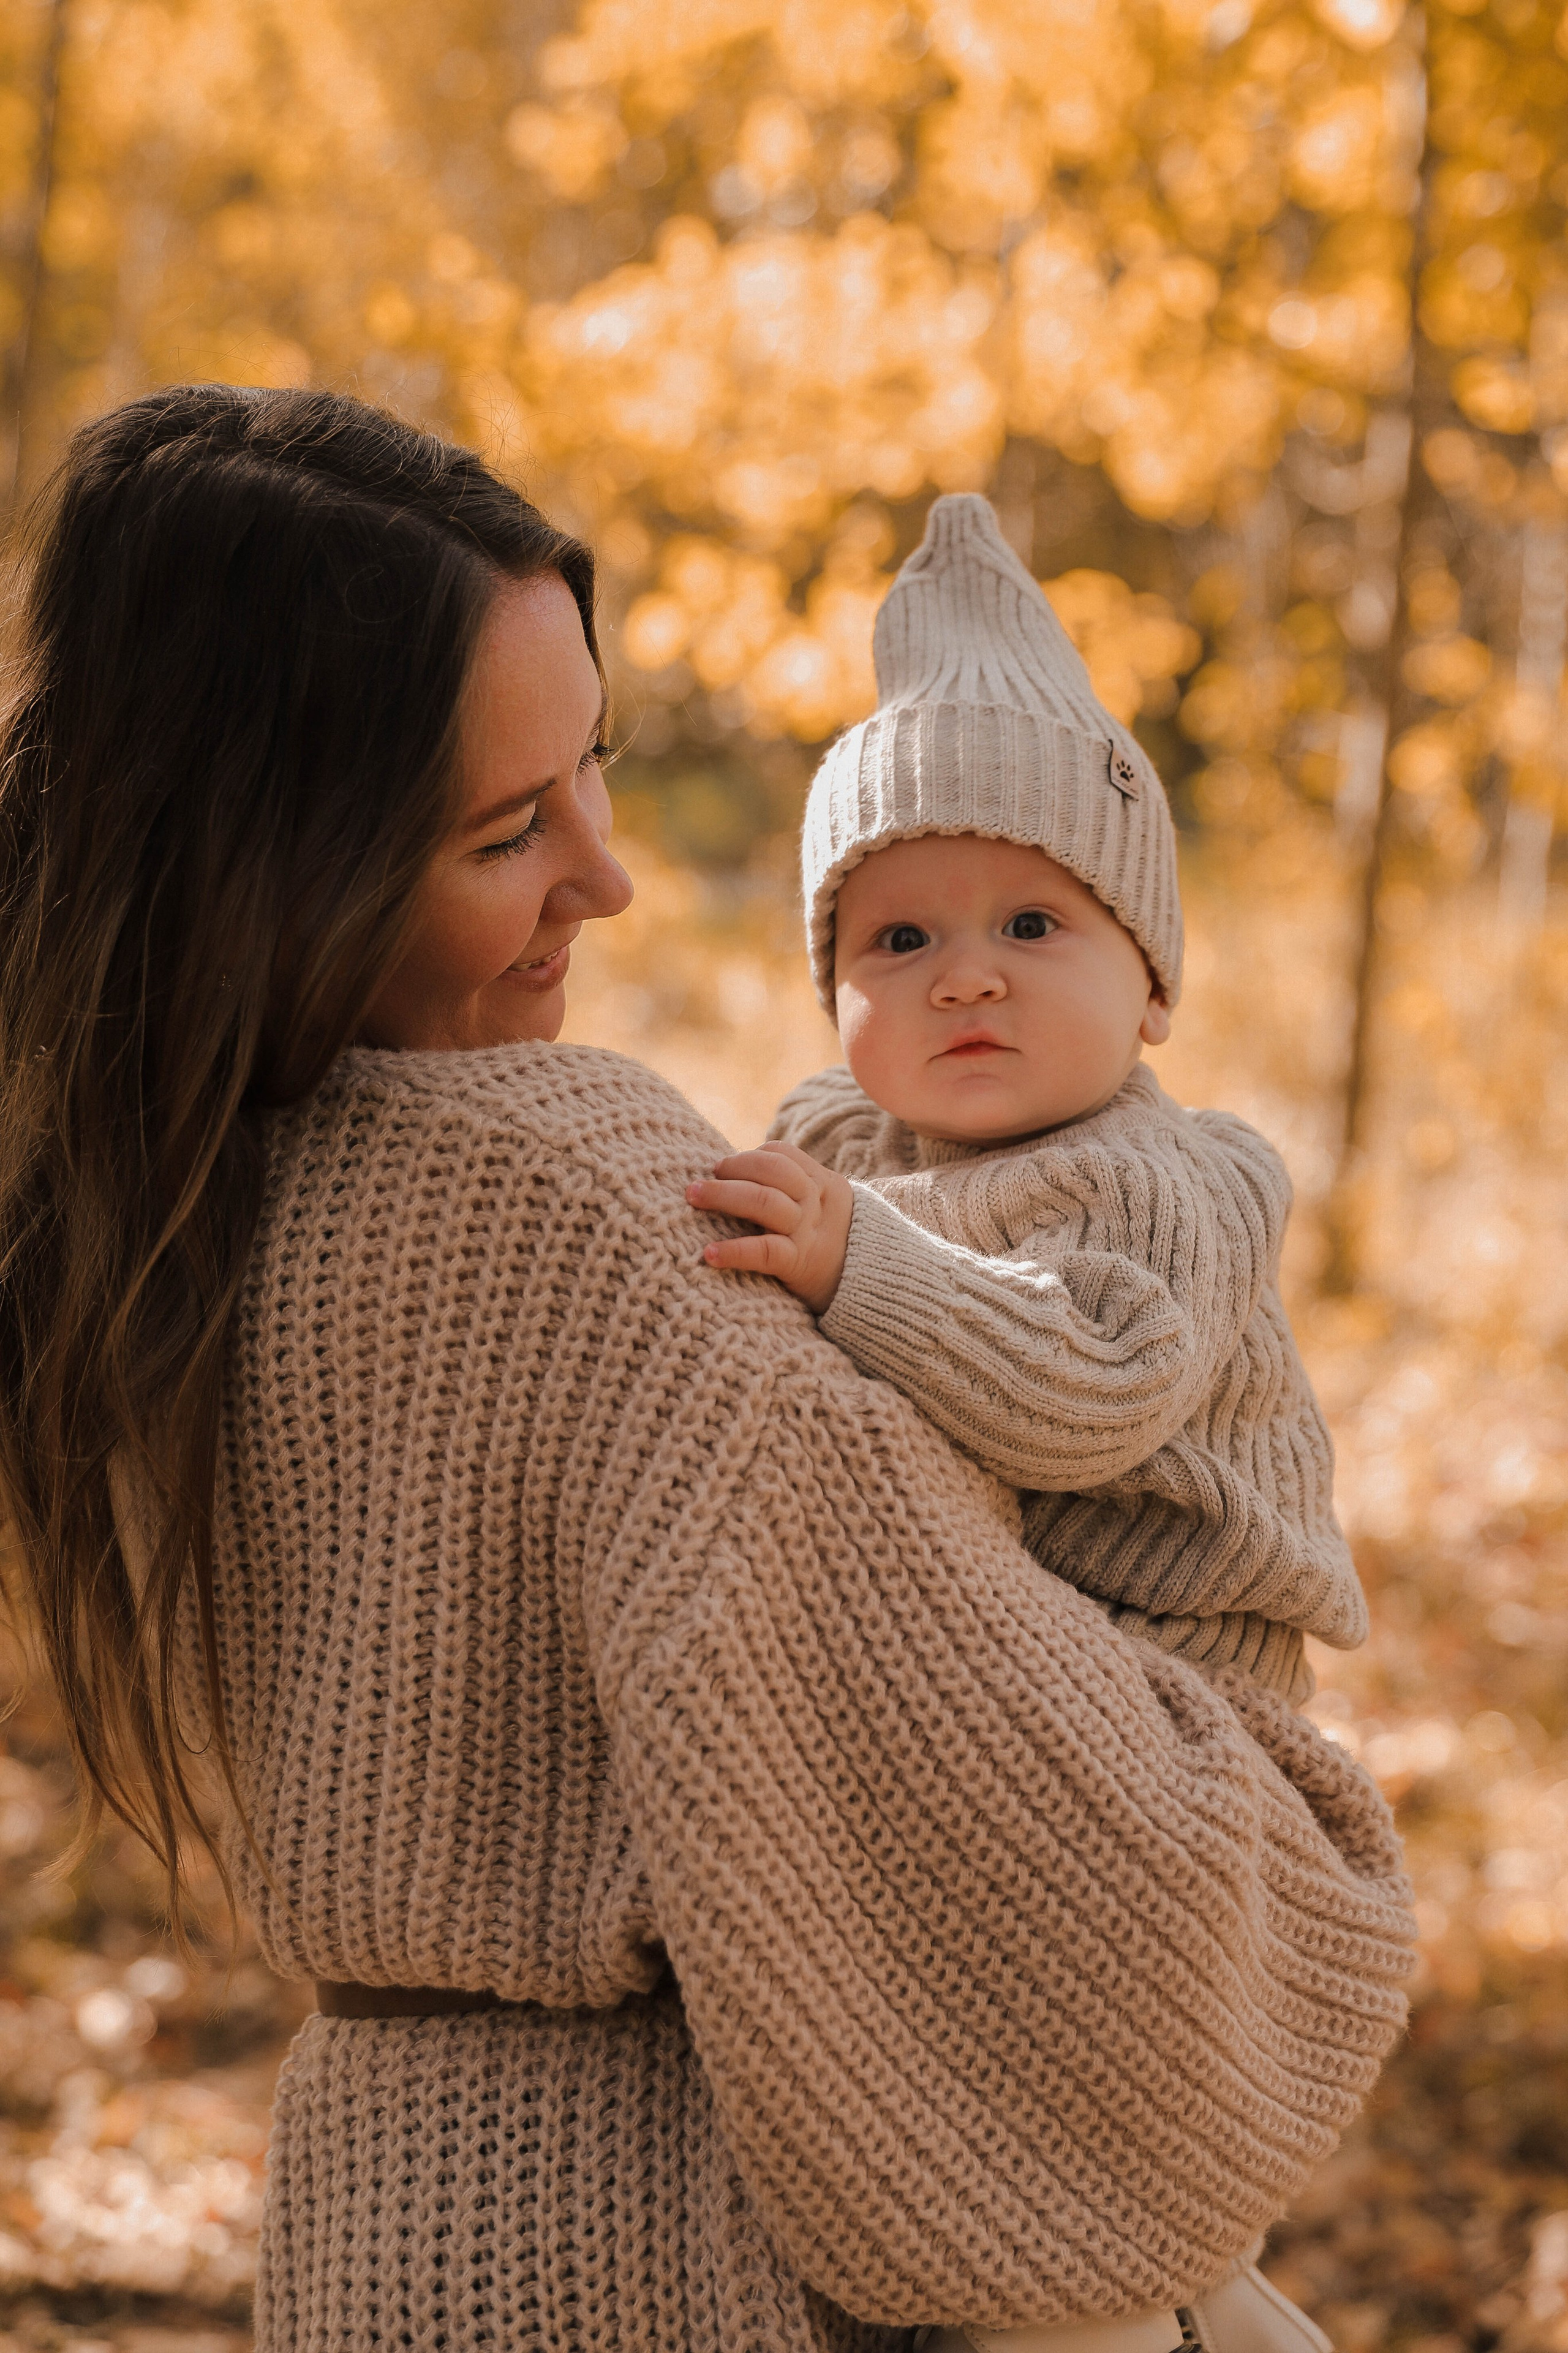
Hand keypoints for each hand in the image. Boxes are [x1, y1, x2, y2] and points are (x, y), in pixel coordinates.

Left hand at [687, 1143, 853, 1316]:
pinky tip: (709, 1253)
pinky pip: (765, 1251)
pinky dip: (734, 1250)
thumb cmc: (830, 1247)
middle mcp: (816, 1203)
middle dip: (731, 1169)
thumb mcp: (823, 1210)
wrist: (871, 1290)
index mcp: (823, 1183)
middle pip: (771, 1171)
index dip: (749, 1157)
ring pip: (764, 1202)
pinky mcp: (799, 1263)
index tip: (723, 1168)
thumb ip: (793, 1192)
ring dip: (722, 1196)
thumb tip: (734, 1176)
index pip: (782, 1155)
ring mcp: (809, 1232)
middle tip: (698, 1182)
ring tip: (693, 1198)